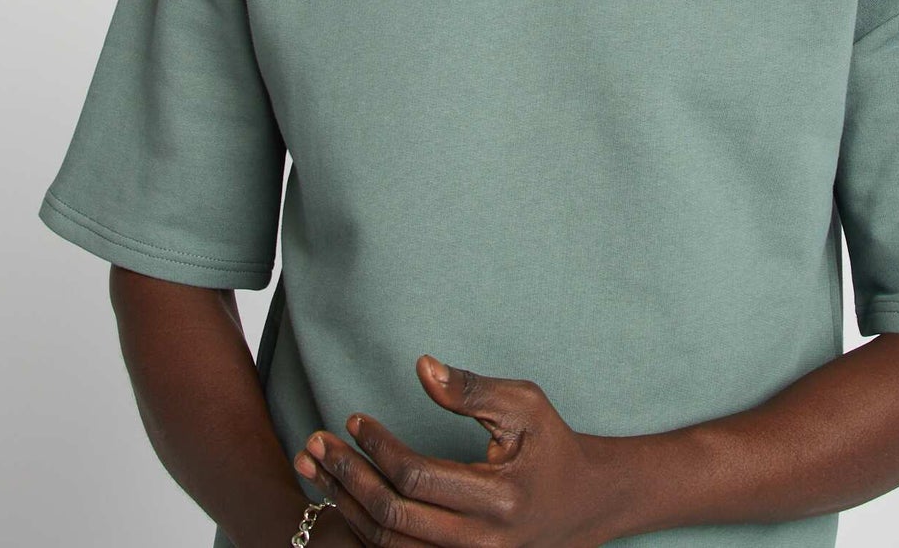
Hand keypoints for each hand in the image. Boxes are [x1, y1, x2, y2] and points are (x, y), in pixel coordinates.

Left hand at [294, 354, 619, 547]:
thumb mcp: (524, 404)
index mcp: (500, 497)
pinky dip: (364, 529)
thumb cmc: (550, 445)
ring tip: (315, 470)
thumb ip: (472, 389)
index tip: (354, 419)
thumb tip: (421, 367)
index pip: (417, 477)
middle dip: (347, 478)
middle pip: (393, 518)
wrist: (582, 504)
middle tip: (316, 444)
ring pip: (389, 547)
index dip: (378, 448)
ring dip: (345, 506)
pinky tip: (342, 499)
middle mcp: (482, 543)